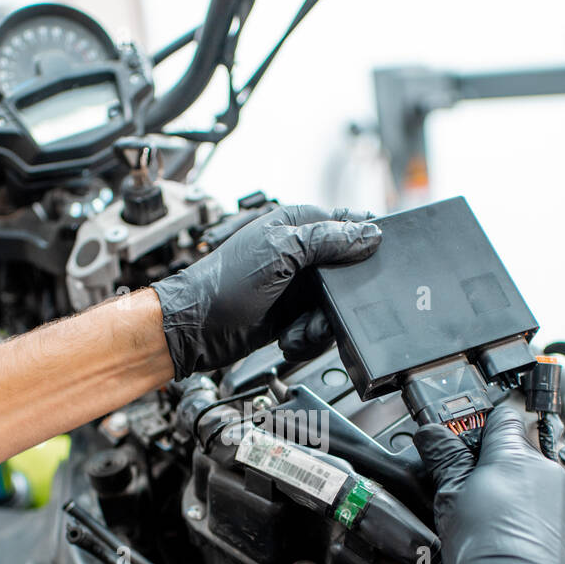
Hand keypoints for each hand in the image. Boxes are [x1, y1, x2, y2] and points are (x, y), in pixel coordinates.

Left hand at [151, 205, 380, 378]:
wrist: (195, 330)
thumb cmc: (222, 285)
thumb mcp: (279, 253)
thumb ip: (326, 241)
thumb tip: (369, 234)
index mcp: (297, 225)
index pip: (348, 225)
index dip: (363, 246)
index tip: (368, 268)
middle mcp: (300, 254)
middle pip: (348, 273)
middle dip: (339, 299)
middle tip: (322, 313)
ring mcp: (298, 286)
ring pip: (336, 305)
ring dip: (319, 325)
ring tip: (298, 332)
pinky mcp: (293, 314)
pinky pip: (320, 326)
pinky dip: (308, 338)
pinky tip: (290, 338)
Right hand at [414, 403, 564, 563]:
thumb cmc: (491, 559)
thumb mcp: (452, 503)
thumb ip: (445, 460)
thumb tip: (432, 434)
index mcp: (515, 457)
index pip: (503, 419)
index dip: (488, 427)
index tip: (481, 437)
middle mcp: (553, 471)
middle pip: (528, 458)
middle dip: (510, 474)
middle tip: (488, 501)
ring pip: (553, 489)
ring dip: (535, 502)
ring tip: (512, 534)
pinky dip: (557, 530)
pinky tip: (536, 550)